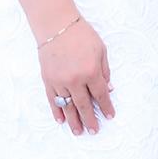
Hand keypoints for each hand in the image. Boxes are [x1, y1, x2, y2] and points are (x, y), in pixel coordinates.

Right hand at [38, 17, 113, 135]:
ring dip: (73, 120)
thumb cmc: (83, 36)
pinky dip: (57, 111)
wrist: (57, 27)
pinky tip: (61, 120)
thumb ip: (105, 71)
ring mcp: (59, 81)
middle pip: (84, 105)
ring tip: (78, 132)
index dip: (106, 107)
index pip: (101, 94)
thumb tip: (109, 89)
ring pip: (67, 106)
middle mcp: (75, 80)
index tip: (110, 117)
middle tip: (94, 131)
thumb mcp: (101, 50)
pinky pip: (53, 100)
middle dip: (90, 119)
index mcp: (91, 72)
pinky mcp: (48, 80)